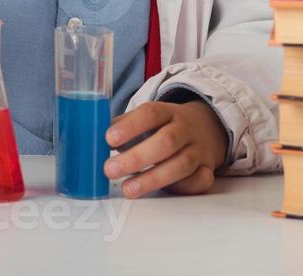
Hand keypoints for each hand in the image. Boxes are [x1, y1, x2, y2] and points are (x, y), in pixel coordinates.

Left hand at [103, 99, 227, 197]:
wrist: (207, 127)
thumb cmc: (166, 127)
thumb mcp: (148, 119)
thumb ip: (124, 126)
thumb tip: (95, 138)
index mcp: (167, 112)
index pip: (150, 114)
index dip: (130, 126)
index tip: (109, 139)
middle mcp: (185, 129)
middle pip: (166, 141)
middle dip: (137, 158)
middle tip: (110, 170)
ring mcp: (198, 150)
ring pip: (181, 164)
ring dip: (153, 178)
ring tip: (128, 189)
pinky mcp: (207, 170)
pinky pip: (200, 180)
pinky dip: (183, 187)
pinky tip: (163, 191)